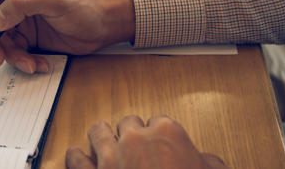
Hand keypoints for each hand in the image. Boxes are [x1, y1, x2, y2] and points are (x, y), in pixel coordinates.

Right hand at [0, 0, 134, 73]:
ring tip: (30, 63)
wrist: (104, 25)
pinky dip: (22, 61)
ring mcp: (18, 17)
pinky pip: (12, 51)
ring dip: (10, 55)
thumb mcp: (55, 0)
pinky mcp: (26, 35)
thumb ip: (22, 4)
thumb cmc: (85, 5)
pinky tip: (39, 63)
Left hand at [65, 116, 227, 168]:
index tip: (158, 144)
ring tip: (105, 144)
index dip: (158, 134)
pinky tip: (78, 158)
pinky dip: (76, 157)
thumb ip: (208, 162)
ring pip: (98, 131)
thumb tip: (208, 160)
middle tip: (135, 148)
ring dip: (102, 137)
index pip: (158, 121)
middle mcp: (135, 138)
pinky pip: (75, 158)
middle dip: (131, 135)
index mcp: (166, 132)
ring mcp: (109, 155)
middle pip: (128, 123)